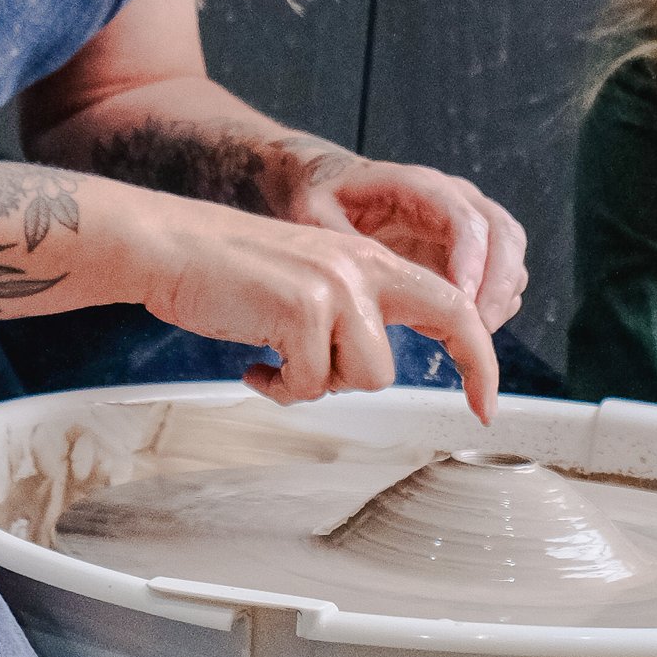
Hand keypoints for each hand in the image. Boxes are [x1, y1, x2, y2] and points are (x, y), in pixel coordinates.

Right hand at [119, 189, 500, 422]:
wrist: (169, 246)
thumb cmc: (229, 275)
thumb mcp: (310, 283)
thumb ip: (352, 313)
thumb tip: (375, 369)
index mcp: (368, 259)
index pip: (449, 301)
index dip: (478, 352)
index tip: (487, 399)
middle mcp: (363, 265)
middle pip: (448, 323)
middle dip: (473, 368)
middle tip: (480, 411)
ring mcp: (336, 285)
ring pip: (370, 376)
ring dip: (324, 384)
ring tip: (283, 362)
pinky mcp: (302, 308)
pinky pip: (311, 384)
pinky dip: (280, 387)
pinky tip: (254, 365)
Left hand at [271, 144, 529, 329]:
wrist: (332, 185)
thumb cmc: (325, 196)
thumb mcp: (316, 214)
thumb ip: (338, 243)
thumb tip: (359, 283)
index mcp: (418, 186)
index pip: (463, 217)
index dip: (471, 259)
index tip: (464, 300)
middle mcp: (454, 199)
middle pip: (503, 233)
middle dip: (498, 284)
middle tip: (481, 329)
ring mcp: (467, 223)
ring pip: (510, 255)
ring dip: (501, 296)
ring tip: (474, 336)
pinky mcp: (469, 250)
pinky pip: (501, 275)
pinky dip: (496, 302)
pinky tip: (468, 330)